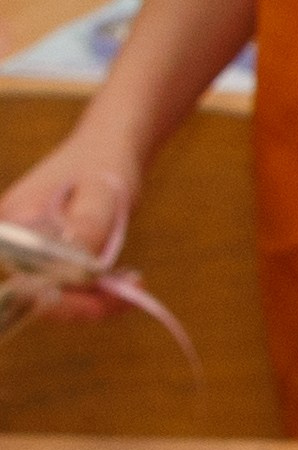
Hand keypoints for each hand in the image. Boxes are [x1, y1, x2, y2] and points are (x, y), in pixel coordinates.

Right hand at [0, 135, 141, 318]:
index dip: (62, 303)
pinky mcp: (46, 255)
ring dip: (95, 297)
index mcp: (12, 225)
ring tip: (133, 281)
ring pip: (56, 294)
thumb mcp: (101, 193)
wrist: (108, 145)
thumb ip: (88, 226)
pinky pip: (66, 283)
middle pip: (39, 296)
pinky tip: (124, 278)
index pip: (25, 285)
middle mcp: (11, 241)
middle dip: (85, 304)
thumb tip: (78, 268)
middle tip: (132, 292)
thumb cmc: (103, 161)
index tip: (104, 301)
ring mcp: (27, 250)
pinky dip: (94, 288)